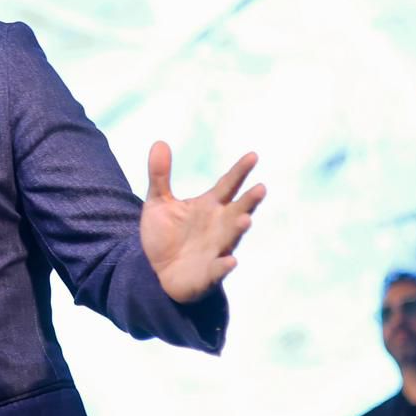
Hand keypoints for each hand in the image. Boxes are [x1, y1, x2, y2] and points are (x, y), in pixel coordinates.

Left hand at [139, 141, 264, 302]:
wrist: (155, 272)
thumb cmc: (165, 236)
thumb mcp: (158, 202)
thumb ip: (160, 175)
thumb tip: (160, 142)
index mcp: (209, 206)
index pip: (228, 185)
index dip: (240, 171)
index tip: (253, 155)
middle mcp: (218, 226)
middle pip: (237, 210)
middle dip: (249, 201)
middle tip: (260, 188)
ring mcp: (216, 249)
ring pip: (232, 237)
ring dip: (239, 229)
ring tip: (246, 218)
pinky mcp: (208, 273)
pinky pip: (218, 269)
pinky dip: (224, 265)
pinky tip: (230, 260)